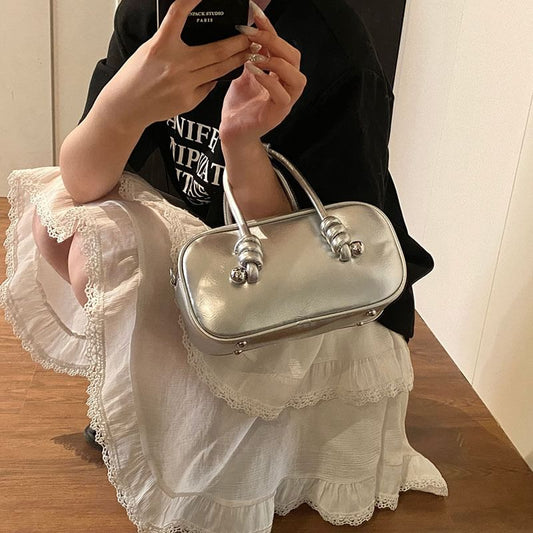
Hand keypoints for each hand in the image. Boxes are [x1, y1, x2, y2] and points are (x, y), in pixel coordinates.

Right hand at [100, 0, 250, 129]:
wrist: (127, 107)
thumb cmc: (137, 76)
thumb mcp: (151, 50)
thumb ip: (173, 42)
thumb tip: (201, 35)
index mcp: (160, 45)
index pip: (178, 14)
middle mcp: (174, 64)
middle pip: (216, 50)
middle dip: (238, 42)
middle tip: (251, 35)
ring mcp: (183, 84)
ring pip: (219, 69)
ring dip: (238, 59)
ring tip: (249, 52)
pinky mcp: (189, 100)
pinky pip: (208, 86)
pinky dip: (214, 78)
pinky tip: (217, 74)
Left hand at [219, 2, 306, 145]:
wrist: (232, 131)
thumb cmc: (239, 105)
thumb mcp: (244, 73)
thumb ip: (250, 54)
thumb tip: (247, 27)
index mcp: (280, 74)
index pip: (282, 46)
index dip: (271, 27)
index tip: (255, 12)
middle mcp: (287, 86)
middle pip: (294, 58)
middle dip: (274, 42)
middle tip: (252, 34)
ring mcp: (285, 102)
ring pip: (297, 77)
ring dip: (277, 62)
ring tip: (256, 56)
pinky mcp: (278, 114)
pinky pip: (282, 95)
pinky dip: (269, 81)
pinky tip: (253, 71)